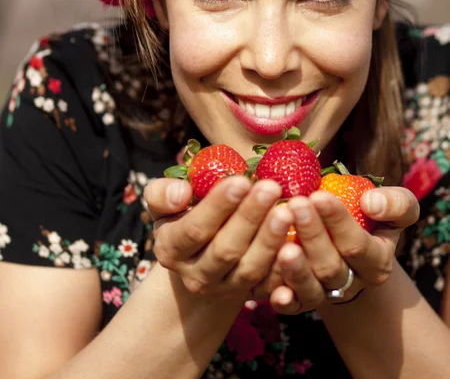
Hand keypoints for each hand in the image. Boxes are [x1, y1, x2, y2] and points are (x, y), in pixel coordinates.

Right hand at [143, 176, 294, 298]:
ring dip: (270, 239)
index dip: (217, 206)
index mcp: (171, 249)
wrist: (200, 255)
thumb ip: (163, 194)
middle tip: (271, 187)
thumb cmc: (183, 215)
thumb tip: (181, 193)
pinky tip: (300, 240)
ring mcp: (225, 289)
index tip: (240, 180)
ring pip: (250, 269)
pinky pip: (272, 284)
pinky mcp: (252, 296)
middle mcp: (196, 275)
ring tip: (288, 209)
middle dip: (250, 217)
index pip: (194, 229)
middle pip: (225, 249)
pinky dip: (287, 265)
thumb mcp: (164, 203)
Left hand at [269, 186, 418, 313]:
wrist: (346, 241)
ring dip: (296, 269)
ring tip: (281, 245)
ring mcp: (325, 294)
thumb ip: (396, 204)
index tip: (318, 196)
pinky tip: (276, 293)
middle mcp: (351, 282)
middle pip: (331, 266)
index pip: (357, 244)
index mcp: (376, 261)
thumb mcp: (396, 207)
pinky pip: (294, 306)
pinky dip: (285, 301)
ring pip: (312, 289)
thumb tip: (372, 204)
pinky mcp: (302, 302)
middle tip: (295, 205)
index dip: (338, 221)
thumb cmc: (370, 217)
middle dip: (312, 235)